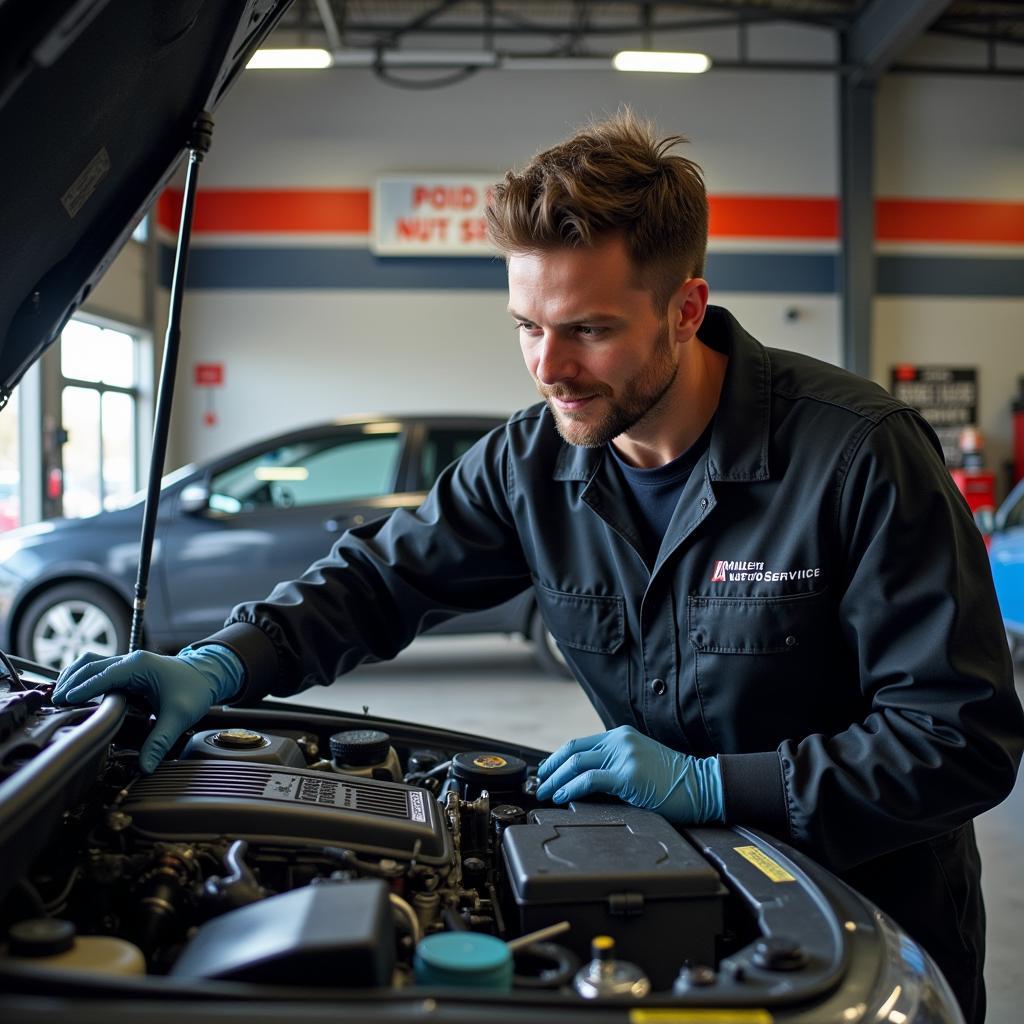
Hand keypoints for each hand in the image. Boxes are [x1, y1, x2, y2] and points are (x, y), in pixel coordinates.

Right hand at [52, 645, 243, 772]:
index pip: (102, 676)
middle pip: (89, 665)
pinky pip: (99, 668)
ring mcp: (128, 662)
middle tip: (55, 702)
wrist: (208, 675)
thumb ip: (160, 741)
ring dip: (74, 676)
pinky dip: (84, 677)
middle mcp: (130, 660)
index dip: (82, 689)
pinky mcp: (128, 669)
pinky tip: (76, 694)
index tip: (64, 702)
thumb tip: (146, 766)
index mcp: (139, 666)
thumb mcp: (179, 716)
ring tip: (59, 697)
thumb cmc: (195, 690)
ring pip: (91, 663)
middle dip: (71, 682)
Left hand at [535, 725, 723, 823]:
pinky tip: (563, 797)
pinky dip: (572, 788)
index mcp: (620, 735)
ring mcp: (624, 756)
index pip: (578, 744)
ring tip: (546, 794)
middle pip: (572, 752)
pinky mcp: (629, 774)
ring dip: (556, 780)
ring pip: (576, 764)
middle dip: (550, 770)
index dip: (556, 759)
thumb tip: (582, 781)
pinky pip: (590, 779)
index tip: (545, 773)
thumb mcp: (638, 762)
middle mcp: (619, 740)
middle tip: (539, 786)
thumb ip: (613, 764)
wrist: (702, 785)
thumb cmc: (673, 780)